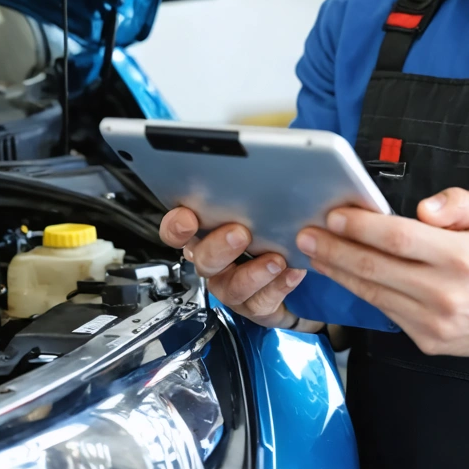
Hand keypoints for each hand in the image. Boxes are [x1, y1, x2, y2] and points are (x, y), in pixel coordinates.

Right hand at [159, 206, 321, 331]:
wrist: (287, 272)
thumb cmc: (265, 232)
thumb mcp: (256, 207)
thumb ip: (249, 192)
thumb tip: (260, 162)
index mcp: (204, 235)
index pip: (176, 231)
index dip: (177, 226)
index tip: (188, 217)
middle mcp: (213, 262)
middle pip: (203, 259)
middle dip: (220, 247)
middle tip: (240, 233)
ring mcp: (231, 287)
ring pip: (231, 287)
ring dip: (252, 274)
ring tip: (275, 260)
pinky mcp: (253, 305)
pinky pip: (261, 302)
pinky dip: (279, 286)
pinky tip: (293, 272)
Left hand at [296, 188, 468, 356]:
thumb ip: (457, 202)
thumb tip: (422, 209)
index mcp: (462, 257)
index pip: (399, 239)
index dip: (361, 227)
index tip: (334, 216)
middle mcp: (446, 294)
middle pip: (375, 268)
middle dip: (334, 250)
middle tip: (306, 234)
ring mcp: (435, 323)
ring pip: (374, 294)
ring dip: (339, 272)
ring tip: (315, 253)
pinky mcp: (428, 341)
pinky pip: (386, 311)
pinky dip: (363, 291)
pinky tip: (346, 275)